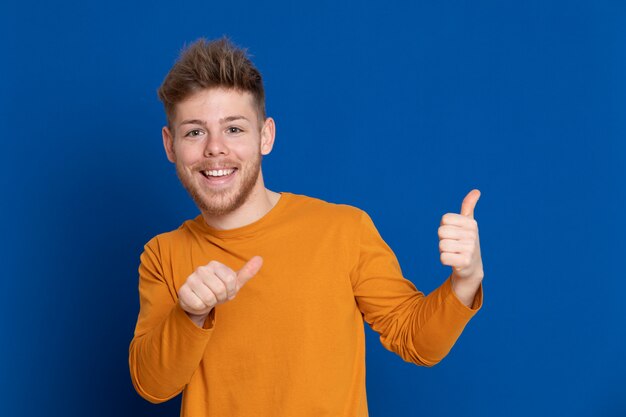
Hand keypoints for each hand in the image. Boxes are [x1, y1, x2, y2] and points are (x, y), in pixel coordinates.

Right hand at [178, 256, 262, 325]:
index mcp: (214, 265)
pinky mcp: (182, 291)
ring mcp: (190, 279)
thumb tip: (260, 258)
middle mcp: (201, 269)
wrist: (200, 302)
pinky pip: (198, 304)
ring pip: (209, 297)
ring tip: (208, 299)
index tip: (226, 291)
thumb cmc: (219, 291)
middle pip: (220, 289)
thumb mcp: (235, 283)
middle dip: (221, 297)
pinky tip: (199, 302)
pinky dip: (201, 307)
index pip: (230, 280)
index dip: (230, 290)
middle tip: (217, 296)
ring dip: (211, 303)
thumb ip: (247, 272)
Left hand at [438, 190, 483, 304]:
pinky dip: (445, 260)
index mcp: (471, 223)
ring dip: (444, 251)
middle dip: (443, 240)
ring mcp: (470, 249)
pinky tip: (454, 261)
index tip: (453, 233)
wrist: (472, 266)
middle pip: (441, 232)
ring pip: (441, 246)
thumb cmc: (466, 241)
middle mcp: (472, 235)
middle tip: (453, 244)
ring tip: (454, 252)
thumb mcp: (468, 223)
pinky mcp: (465, 262)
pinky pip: (443, 258)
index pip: (444, 219)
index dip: (444, 227)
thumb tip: (477, 191)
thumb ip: (468, 207)